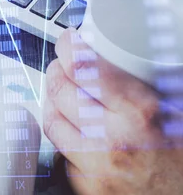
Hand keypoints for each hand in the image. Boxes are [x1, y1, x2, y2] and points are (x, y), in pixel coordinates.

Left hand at [43, 29, 182, 194]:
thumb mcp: (180, 110)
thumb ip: (154, 82)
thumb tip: (134, 54)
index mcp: (140, 114)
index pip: (83, 66)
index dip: (69, 47)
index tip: (68, 41)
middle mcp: (113, 140)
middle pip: (60, 90)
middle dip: (58, 70)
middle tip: (65, 65)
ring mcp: (96, 167)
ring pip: (52, 120)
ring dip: (54, 101)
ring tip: (66, 93)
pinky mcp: (87, 187)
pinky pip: (62, 151)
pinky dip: (66, 135)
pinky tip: (78, 129)